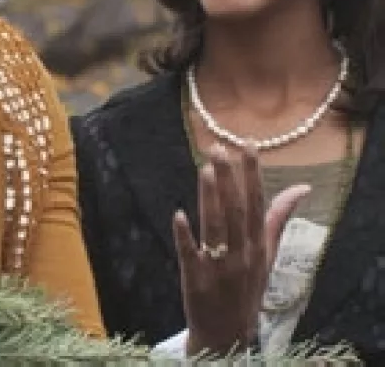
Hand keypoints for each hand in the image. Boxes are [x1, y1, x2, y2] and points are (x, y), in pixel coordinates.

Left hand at [172, 143, 309, 356]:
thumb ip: (278, 219)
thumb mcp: (267, 255)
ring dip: (210, 198)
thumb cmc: (247, 287)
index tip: (247, 145)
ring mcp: (219, 268)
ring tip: (205, 170)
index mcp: (258, 245)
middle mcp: (241, 254)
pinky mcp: (196, 280)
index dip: (252, 174)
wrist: (227, 334)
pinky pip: (190, 254)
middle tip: (218, 148)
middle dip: (228, 179)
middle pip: (235, 211)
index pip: (256, 203)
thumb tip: (301, 187)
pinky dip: (185, 236)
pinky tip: (178, 215)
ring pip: (215, 227)